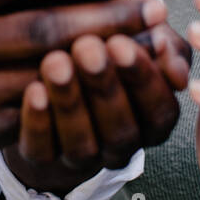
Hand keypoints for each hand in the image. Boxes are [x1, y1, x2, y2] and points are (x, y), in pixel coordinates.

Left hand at [2, 23, 191, 195]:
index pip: (159, 109)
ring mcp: (82, 158)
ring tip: (56, 61)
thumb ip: (160, 41)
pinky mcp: (42, 159)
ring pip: (82, 143)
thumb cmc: (106, 50)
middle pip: (121, 129)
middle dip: (104, 86)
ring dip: (69, 101)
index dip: (143, 78)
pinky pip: (42, 149)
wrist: (45, 73)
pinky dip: (39, 121)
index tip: (122, 43)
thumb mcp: (138, 39)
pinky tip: (34, 89)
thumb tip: (165, 44)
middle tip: (87, 47)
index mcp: (152, 120)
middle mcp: (121, 145)